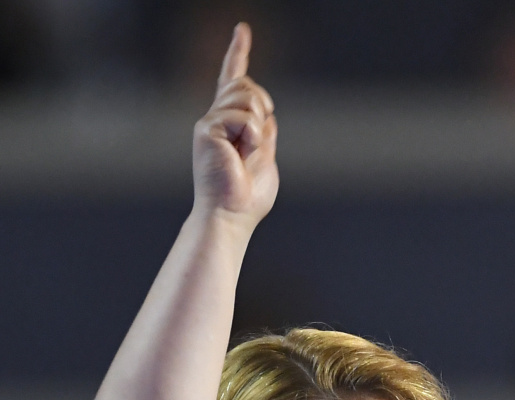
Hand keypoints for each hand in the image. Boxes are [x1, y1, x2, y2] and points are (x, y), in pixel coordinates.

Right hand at [192, 23, 278, 226]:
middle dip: (262, 106)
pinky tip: (242, 154)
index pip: (233, 83)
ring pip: (247, 95)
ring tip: (246, 153)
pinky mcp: (206, 128)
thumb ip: (265, 135)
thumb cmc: (247, 198)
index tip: (242, 30)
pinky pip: (244, 117)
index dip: (238, 54)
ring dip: (258, 126)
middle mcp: (215, 119)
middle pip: (246, 84)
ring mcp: (209, 123)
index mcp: (229, 126)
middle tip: (255, 144)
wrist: (231, 215)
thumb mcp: (266, 160)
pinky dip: (252, 136)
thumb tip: (268, 116)